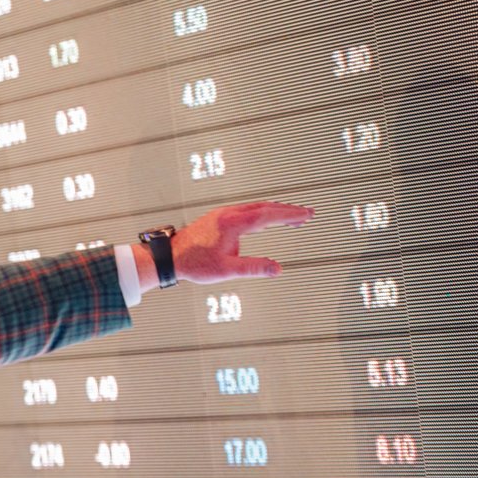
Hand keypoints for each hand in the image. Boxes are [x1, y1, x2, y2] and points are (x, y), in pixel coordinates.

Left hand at [160, 201, 314, 286]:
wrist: (170, 256)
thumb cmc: (193, 263)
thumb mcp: (226, 270)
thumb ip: (253, 268)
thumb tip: (277, 269)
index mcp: (232, 223)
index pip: (268, 215)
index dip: (290, 215)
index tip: (307, 215)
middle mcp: (228, 214)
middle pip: (265, 207)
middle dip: (288, 210)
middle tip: (308, 213)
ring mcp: (223, 214)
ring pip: (255, 207)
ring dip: (275, 210)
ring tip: (294, 217)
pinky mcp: (218, 218)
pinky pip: (247, 210)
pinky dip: (262, 212)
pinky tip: (267, 220)